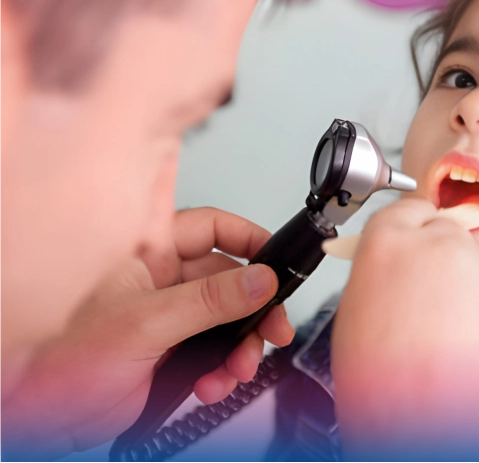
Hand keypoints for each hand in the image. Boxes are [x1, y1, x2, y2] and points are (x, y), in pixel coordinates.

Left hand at [2, 208, 293, 459]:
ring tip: (237, 368)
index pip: (212, 228)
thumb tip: (261, 280)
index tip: (278, 260)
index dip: (248, 239)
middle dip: (256, 308)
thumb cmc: (60, 356)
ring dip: (242, 347)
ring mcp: (170, 318)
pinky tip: (211, 384)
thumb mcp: (146, 323)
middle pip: (231, 281)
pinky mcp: (173, 352)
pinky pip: (216, 354)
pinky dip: (223, 371)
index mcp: (150, 254)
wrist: (37, 414)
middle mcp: (164, 281)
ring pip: (229, 321)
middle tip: (274, 327)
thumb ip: (209, 301)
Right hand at [332, 198, 478, 460]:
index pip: (410, 210)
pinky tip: (469, 352)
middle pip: (448, 237)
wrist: (427, 430)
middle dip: (442, 264)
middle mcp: (442, 245)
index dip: (413, 232)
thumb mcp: (357, 311)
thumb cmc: (382, 385)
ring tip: (447, 342)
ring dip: (468, 296)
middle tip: (429, 306)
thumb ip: (382, 272)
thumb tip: (397, 266)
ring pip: (478, 272)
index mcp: (390, 241)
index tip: (417, 244)